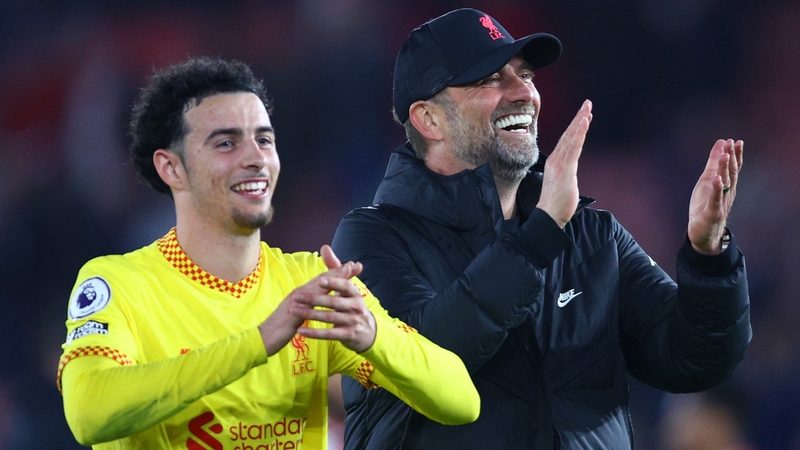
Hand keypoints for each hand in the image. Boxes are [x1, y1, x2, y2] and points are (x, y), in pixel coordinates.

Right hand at [258, 245, 365, 354]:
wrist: (262, 339)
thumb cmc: (280, 328)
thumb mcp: (296, 315)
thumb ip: (306, 307)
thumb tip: (315, 303)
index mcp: (300, 295)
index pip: (321, 281)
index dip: (336, 274)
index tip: (351, 267)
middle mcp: (298, 294)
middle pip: (322, 280)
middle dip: (338, 272)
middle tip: (354, 264)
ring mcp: (295, 302)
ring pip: (317, 287)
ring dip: (333, 279)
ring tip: (347, 273)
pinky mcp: (293, 312)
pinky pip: (309, 303)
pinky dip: (322, 296)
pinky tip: (333, 294)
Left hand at [293, 245, 376, 352]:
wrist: (368, 332)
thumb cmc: (351, 305)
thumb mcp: (346, 288)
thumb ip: (335, 268)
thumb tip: (324, 247)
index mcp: (355, 294)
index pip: (345, 286)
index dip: (334, 283)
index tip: (321, 280)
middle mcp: (356, 307)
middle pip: (333, 302)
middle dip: (314, 299)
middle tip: (297, 297)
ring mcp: (352, 322)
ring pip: (329, 318)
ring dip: (310, 315)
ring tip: (294, 311)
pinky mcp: (347, 335)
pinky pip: (328, 334)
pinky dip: (314, 333)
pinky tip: (300, 330)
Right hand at [536, 100, 592, 227]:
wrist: (548, 216)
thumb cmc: (555, 203)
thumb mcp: (563, 183)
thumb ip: (566, 174)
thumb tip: (568, 172)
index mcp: (555, 162)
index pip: (567, 140)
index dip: (575, 126)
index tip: (583, 115)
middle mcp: (556, 159)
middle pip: (569, 134)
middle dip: (578, 117)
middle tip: (587, 103)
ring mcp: (560, 163)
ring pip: (571, 137)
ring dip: (580, 121)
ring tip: (587, 108)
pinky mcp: (565, 169)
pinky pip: (574, 147)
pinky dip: (579, 133)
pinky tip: (584, 122)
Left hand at [687, 139, 743, 253]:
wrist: (703, 232)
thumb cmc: (706, 204)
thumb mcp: (707, 180)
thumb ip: (713, 162)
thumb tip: (721, 142)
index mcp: (726, 185)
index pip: (734, 168)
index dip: (736, 155)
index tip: (736, 141)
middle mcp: (727, 193)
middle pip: (731, 173)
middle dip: (732, 158)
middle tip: (732, 143)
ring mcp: (721, 202)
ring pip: (725, 184)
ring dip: (725, 169)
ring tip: (725, 155)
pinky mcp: (713, 212)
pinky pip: (715, 200)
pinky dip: (716, 189)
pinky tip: (717, 179)